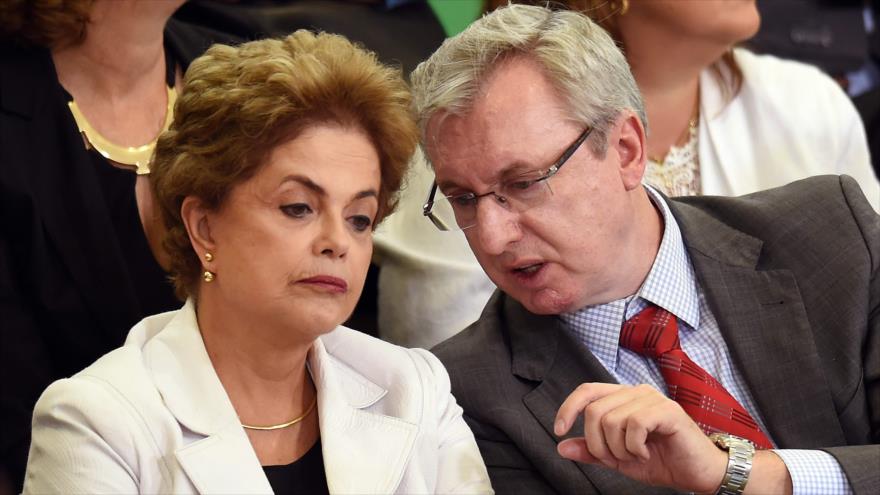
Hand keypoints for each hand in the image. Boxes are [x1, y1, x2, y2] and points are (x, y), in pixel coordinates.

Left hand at [554, 383, 726, 492]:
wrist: (698, 473)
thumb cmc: (662, 461)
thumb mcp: (618, 459)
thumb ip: (591, 451)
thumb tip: (562, 446)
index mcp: (623, 398)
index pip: (587, 391)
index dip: (568, 408)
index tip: (559, 430)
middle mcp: (636, 392)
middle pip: (595, 411)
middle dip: (598, 444)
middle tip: (617, 458)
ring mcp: (652, 398)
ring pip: (612, 420)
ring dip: (619, 449)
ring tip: (636, 456)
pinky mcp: (667, 410)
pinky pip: (634, 425)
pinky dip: (634, 447)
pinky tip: (646, 453)